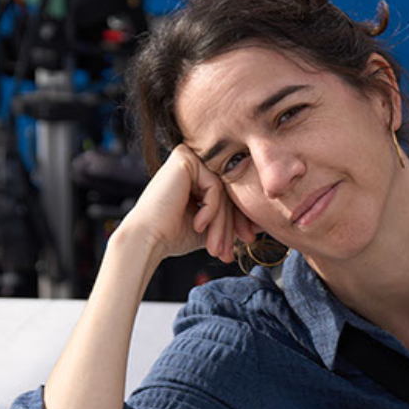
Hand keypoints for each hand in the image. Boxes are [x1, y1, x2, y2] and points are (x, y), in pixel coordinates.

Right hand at [116, 144, 255, 264]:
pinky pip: (214, 187)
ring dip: (222, 224)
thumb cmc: (172, 235)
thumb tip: (261, 223)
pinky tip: (197, 225)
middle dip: (231, 226)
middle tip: (232, 250)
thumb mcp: (210, 226)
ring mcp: (188, 157)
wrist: (147, 239)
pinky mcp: (185, 159)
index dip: (238, 220)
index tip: (246, 241)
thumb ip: (229, 220)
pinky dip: (210, 210)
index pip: (228, 195)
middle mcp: (192, 162)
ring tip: (216, 247)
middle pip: (228, 193)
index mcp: (196, 176)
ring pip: (223, 192)